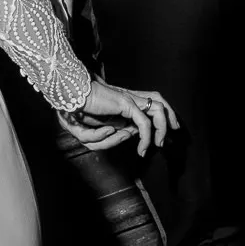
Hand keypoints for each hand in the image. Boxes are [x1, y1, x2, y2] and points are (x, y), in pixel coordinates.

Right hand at [59, 79, 178, 156]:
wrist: (69, 97)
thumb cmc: (77, 112)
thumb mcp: (94, 129)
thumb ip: (110, 132)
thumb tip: (128, 133)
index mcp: (122, 101)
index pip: (147, 103)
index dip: (158, 116)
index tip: (156, 136)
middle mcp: (129, 98)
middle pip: (159, 101)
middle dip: (170, 117)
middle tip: (175, 130)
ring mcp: (129, 100)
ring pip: (158, 110)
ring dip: (163, 128)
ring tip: (157, 145)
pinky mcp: (126, 104)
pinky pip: (144, 123)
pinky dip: (146, 137)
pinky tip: (141, 148)